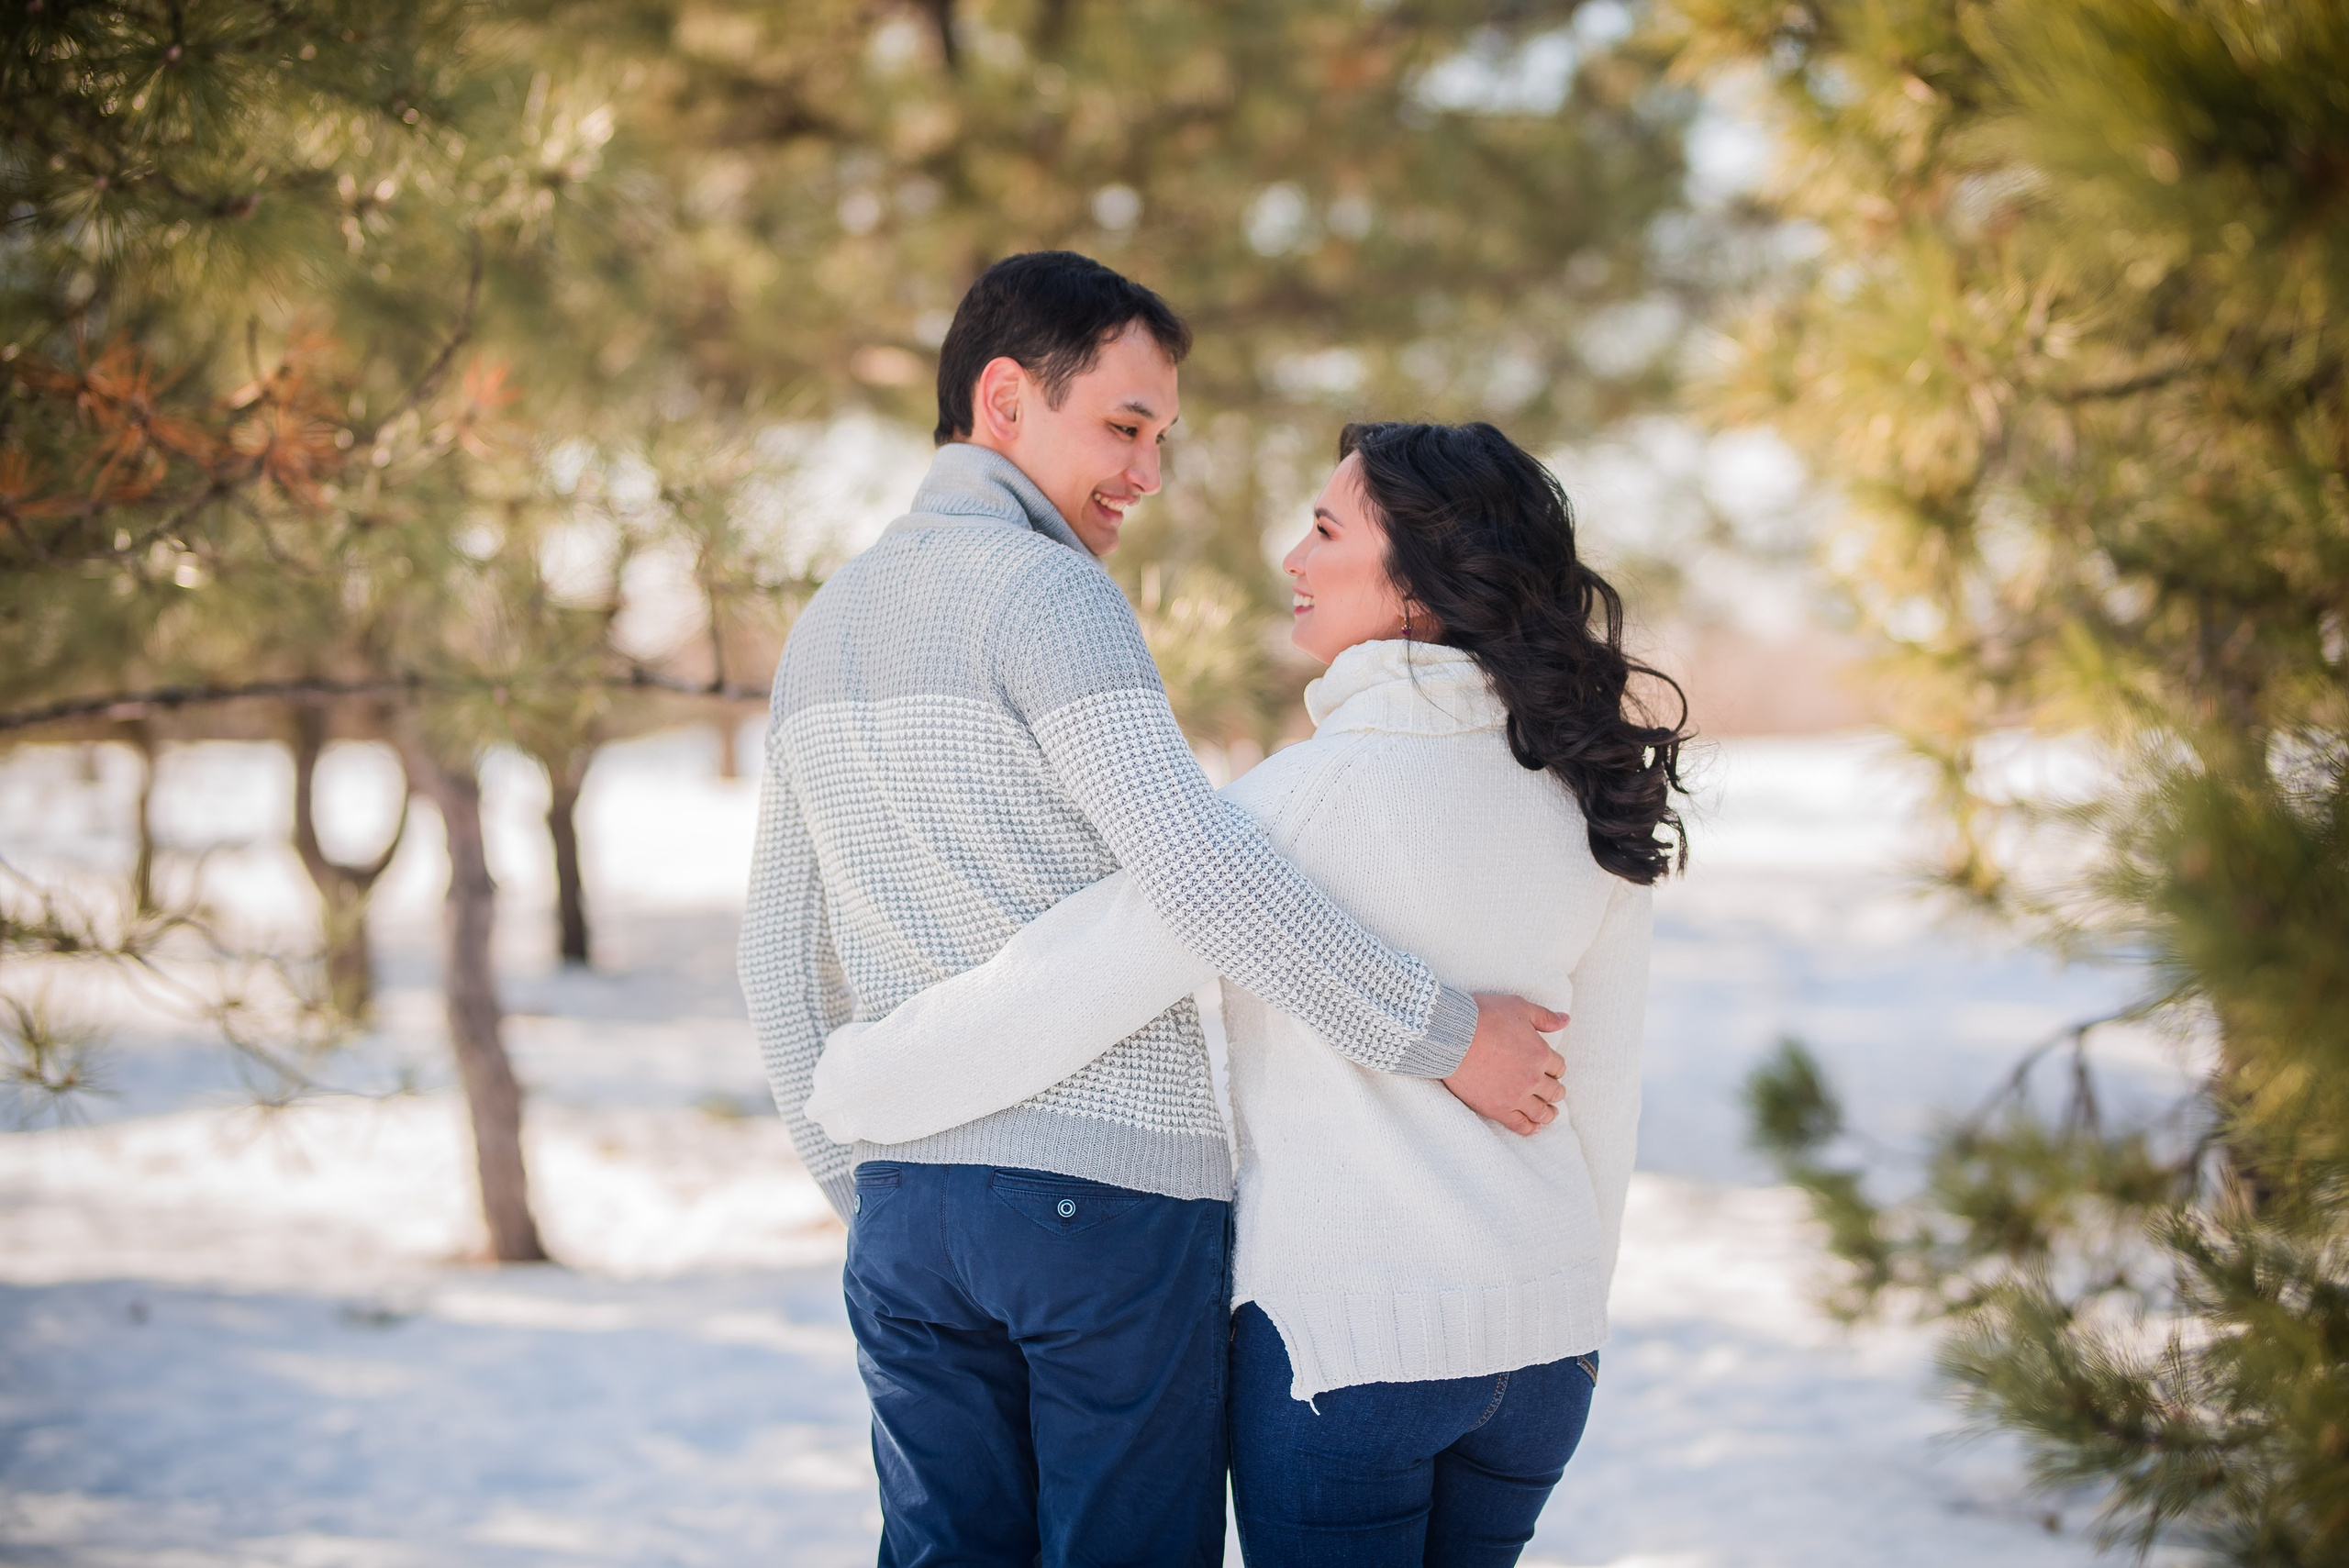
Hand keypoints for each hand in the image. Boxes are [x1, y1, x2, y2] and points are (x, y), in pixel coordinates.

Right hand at [1443, 994, 1568, 1135]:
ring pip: (1541, 1112)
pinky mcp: (1497, 1108)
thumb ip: (1544, 1017)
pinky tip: (1533, 1126)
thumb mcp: (1519, 1007)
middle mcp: (1533, 1078)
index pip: (1559, 1067)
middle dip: (1555, 1090)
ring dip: (1549, 1113)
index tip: (1549, 1069)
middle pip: (1554, 1091)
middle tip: (1551, 1091)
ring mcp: (1515, 1096)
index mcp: (1541, 1053)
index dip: (1555, 1068)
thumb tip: (1566, 1020)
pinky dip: (1530, 1127)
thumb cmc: (1484, 1016)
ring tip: (1549, 1113)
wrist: (1450, 1035)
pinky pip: (1520, 1125)